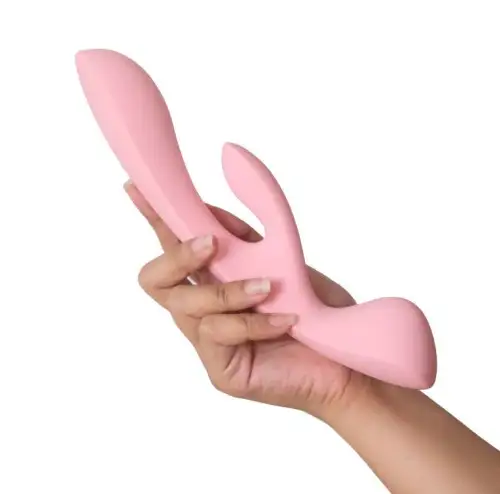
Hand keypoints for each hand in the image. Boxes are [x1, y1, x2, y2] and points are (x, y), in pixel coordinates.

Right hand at [125, 181, 369, 418]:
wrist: (345, 359)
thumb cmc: (314, 309)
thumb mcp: (279, 262)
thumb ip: (242, 238)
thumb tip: (208, 208)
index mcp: (212, 281)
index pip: (171, 247)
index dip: (154, 218)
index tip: (137, 187)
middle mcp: (202, 311)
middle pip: (154, 281)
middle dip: (177, 255)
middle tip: (210, 242)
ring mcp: (209, 344)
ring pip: (187, 307)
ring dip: (227, 290)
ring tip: (268, 287)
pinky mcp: (223, 372)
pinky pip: (220, 336)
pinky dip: (254, 321)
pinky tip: (287, 319)